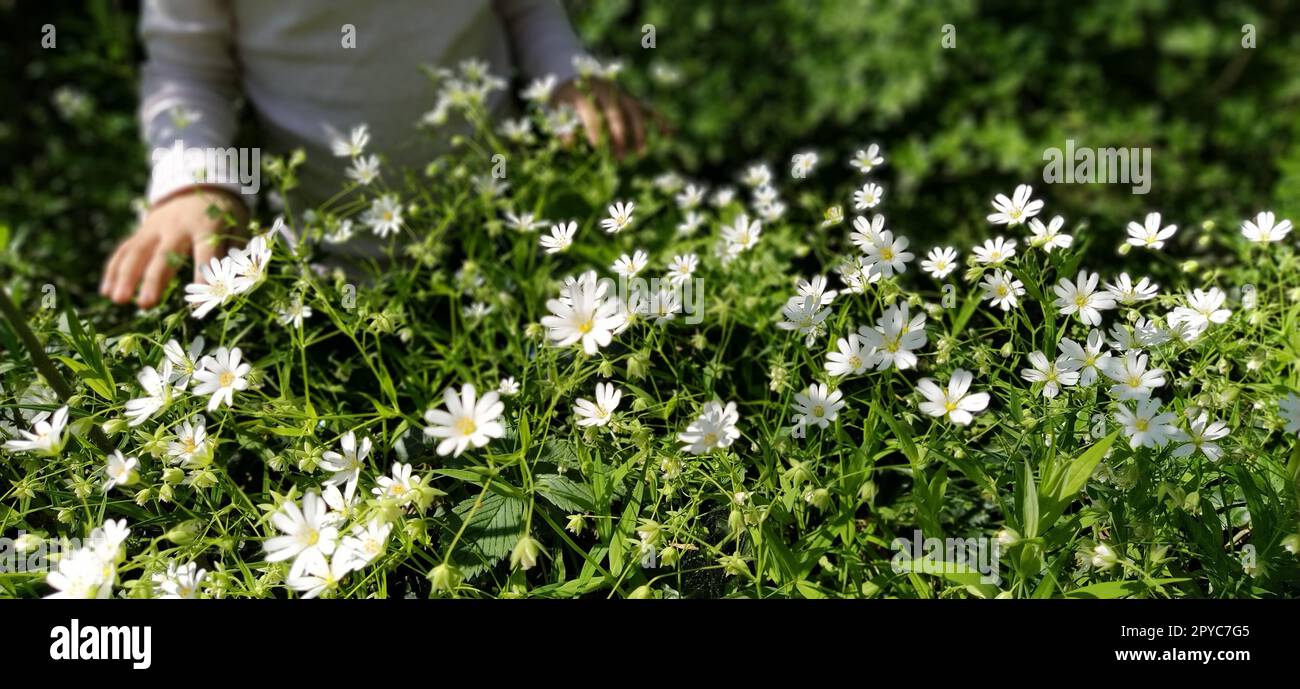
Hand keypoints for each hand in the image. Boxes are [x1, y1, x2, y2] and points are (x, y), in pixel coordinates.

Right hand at [100, 188, 248, 307]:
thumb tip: (234, 285)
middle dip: (153, 280)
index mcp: (208, 226)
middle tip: (145, 304)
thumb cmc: (226, 216)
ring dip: (126, 276)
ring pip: (138, 252)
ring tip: (118, 300)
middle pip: (164, 255)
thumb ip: (236, 256)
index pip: (205, 252)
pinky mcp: (142, 231)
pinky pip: (125, 250)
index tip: (197, 301)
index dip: (203, 275)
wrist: (202, 183)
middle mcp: (178, 226)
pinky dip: (114, 269)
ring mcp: (156, 227)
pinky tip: (106, 291)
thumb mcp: (239, 230)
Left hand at [551, 77, 658, 158]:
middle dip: (619, 135)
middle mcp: (604, 90)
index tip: (596, 147)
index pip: (590, 109)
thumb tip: (568, 144)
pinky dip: (659, 120)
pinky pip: (647, 109)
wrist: (572, 80)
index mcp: (583, 91)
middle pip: (616, 111)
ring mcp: (620, 93)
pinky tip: (670, 133)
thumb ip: (560, 127)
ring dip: (639, 132)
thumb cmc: (562, 102)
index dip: (593, 128)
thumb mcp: (554, 111)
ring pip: (635, 109)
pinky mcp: (630, 99)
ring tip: (640, 154)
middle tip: (620, 158)